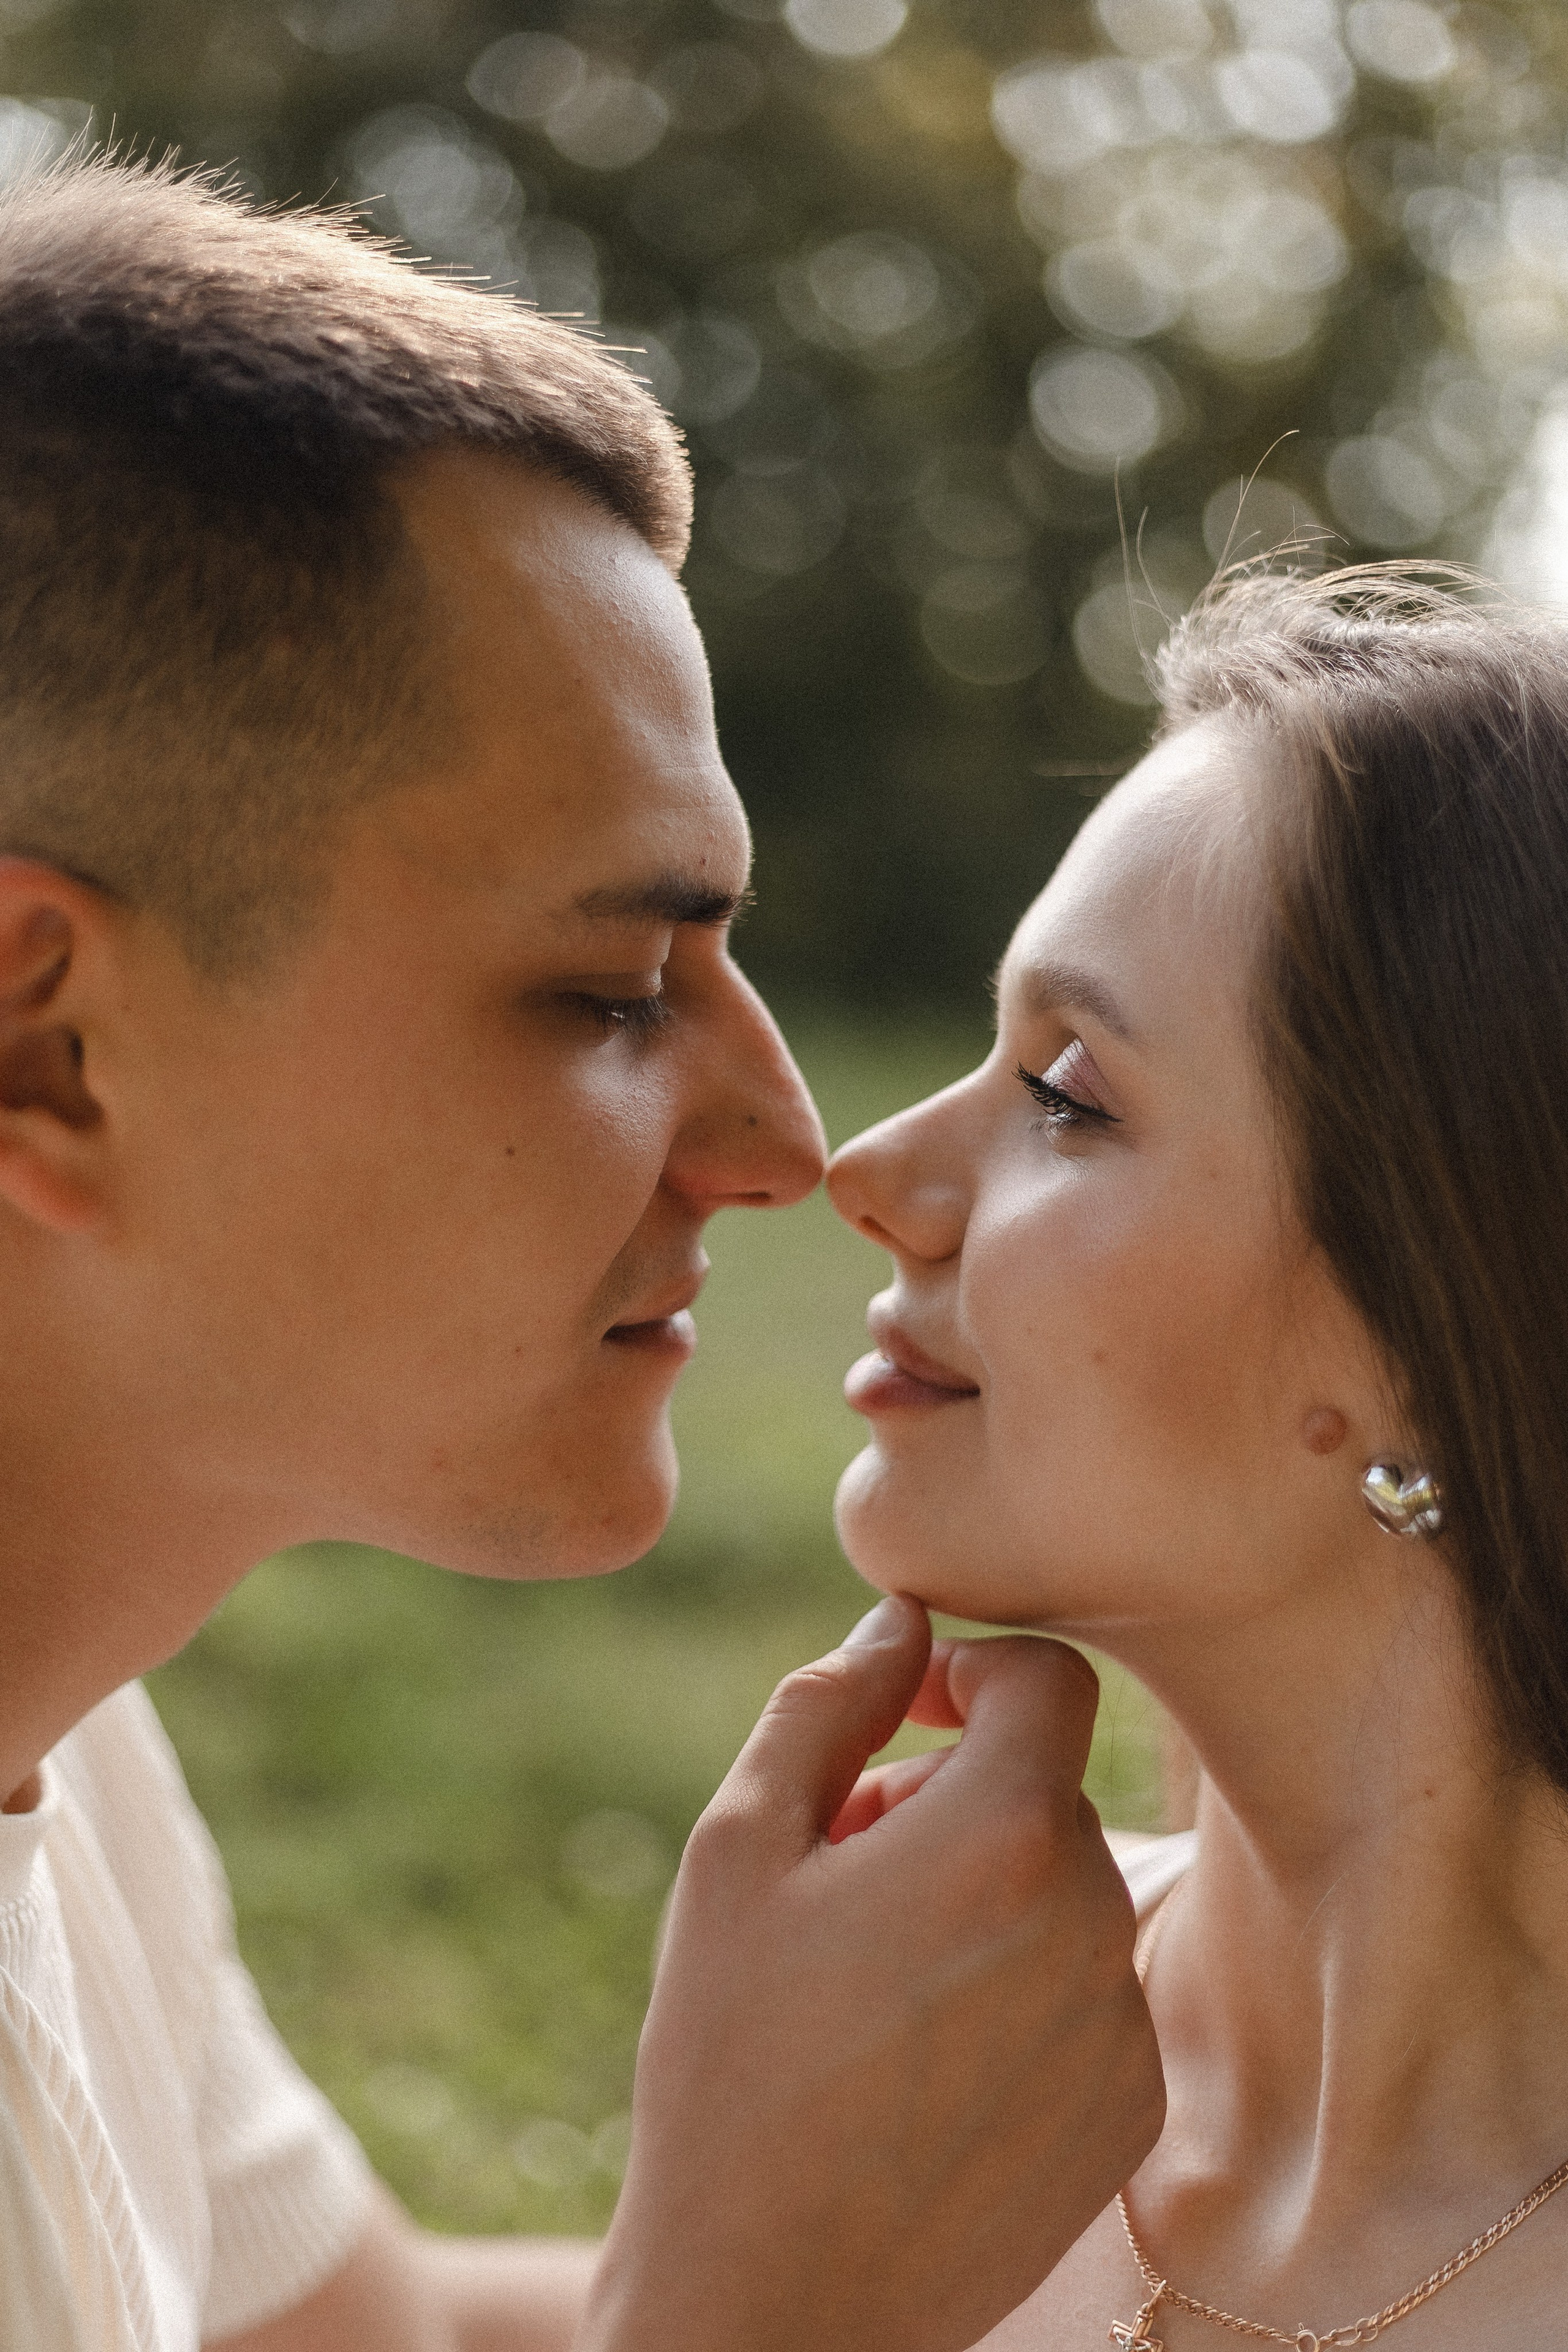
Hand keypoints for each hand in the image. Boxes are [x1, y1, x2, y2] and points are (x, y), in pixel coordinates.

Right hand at [578, 1595, 1163, 2351]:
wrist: (771, 2305)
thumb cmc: (728, 2064)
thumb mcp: (739, 1850)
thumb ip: (828, 1705)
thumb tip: (900, 1617)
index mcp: (1002, 1837)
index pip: (1050, 1678)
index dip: (974, 1674)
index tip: (906, 1720)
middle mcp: (1094, 1921)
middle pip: (1044, 1787)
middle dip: (951, 1795)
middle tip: (842, 1868)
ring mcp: (1123, 2026)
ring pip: (1064, 1889)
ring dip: (982, 1894)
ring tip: (870, 1977)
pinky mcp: (1130, 2112)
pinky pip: (1088, 1988)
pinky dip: (1019, 1989)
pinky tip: (921, 2060)